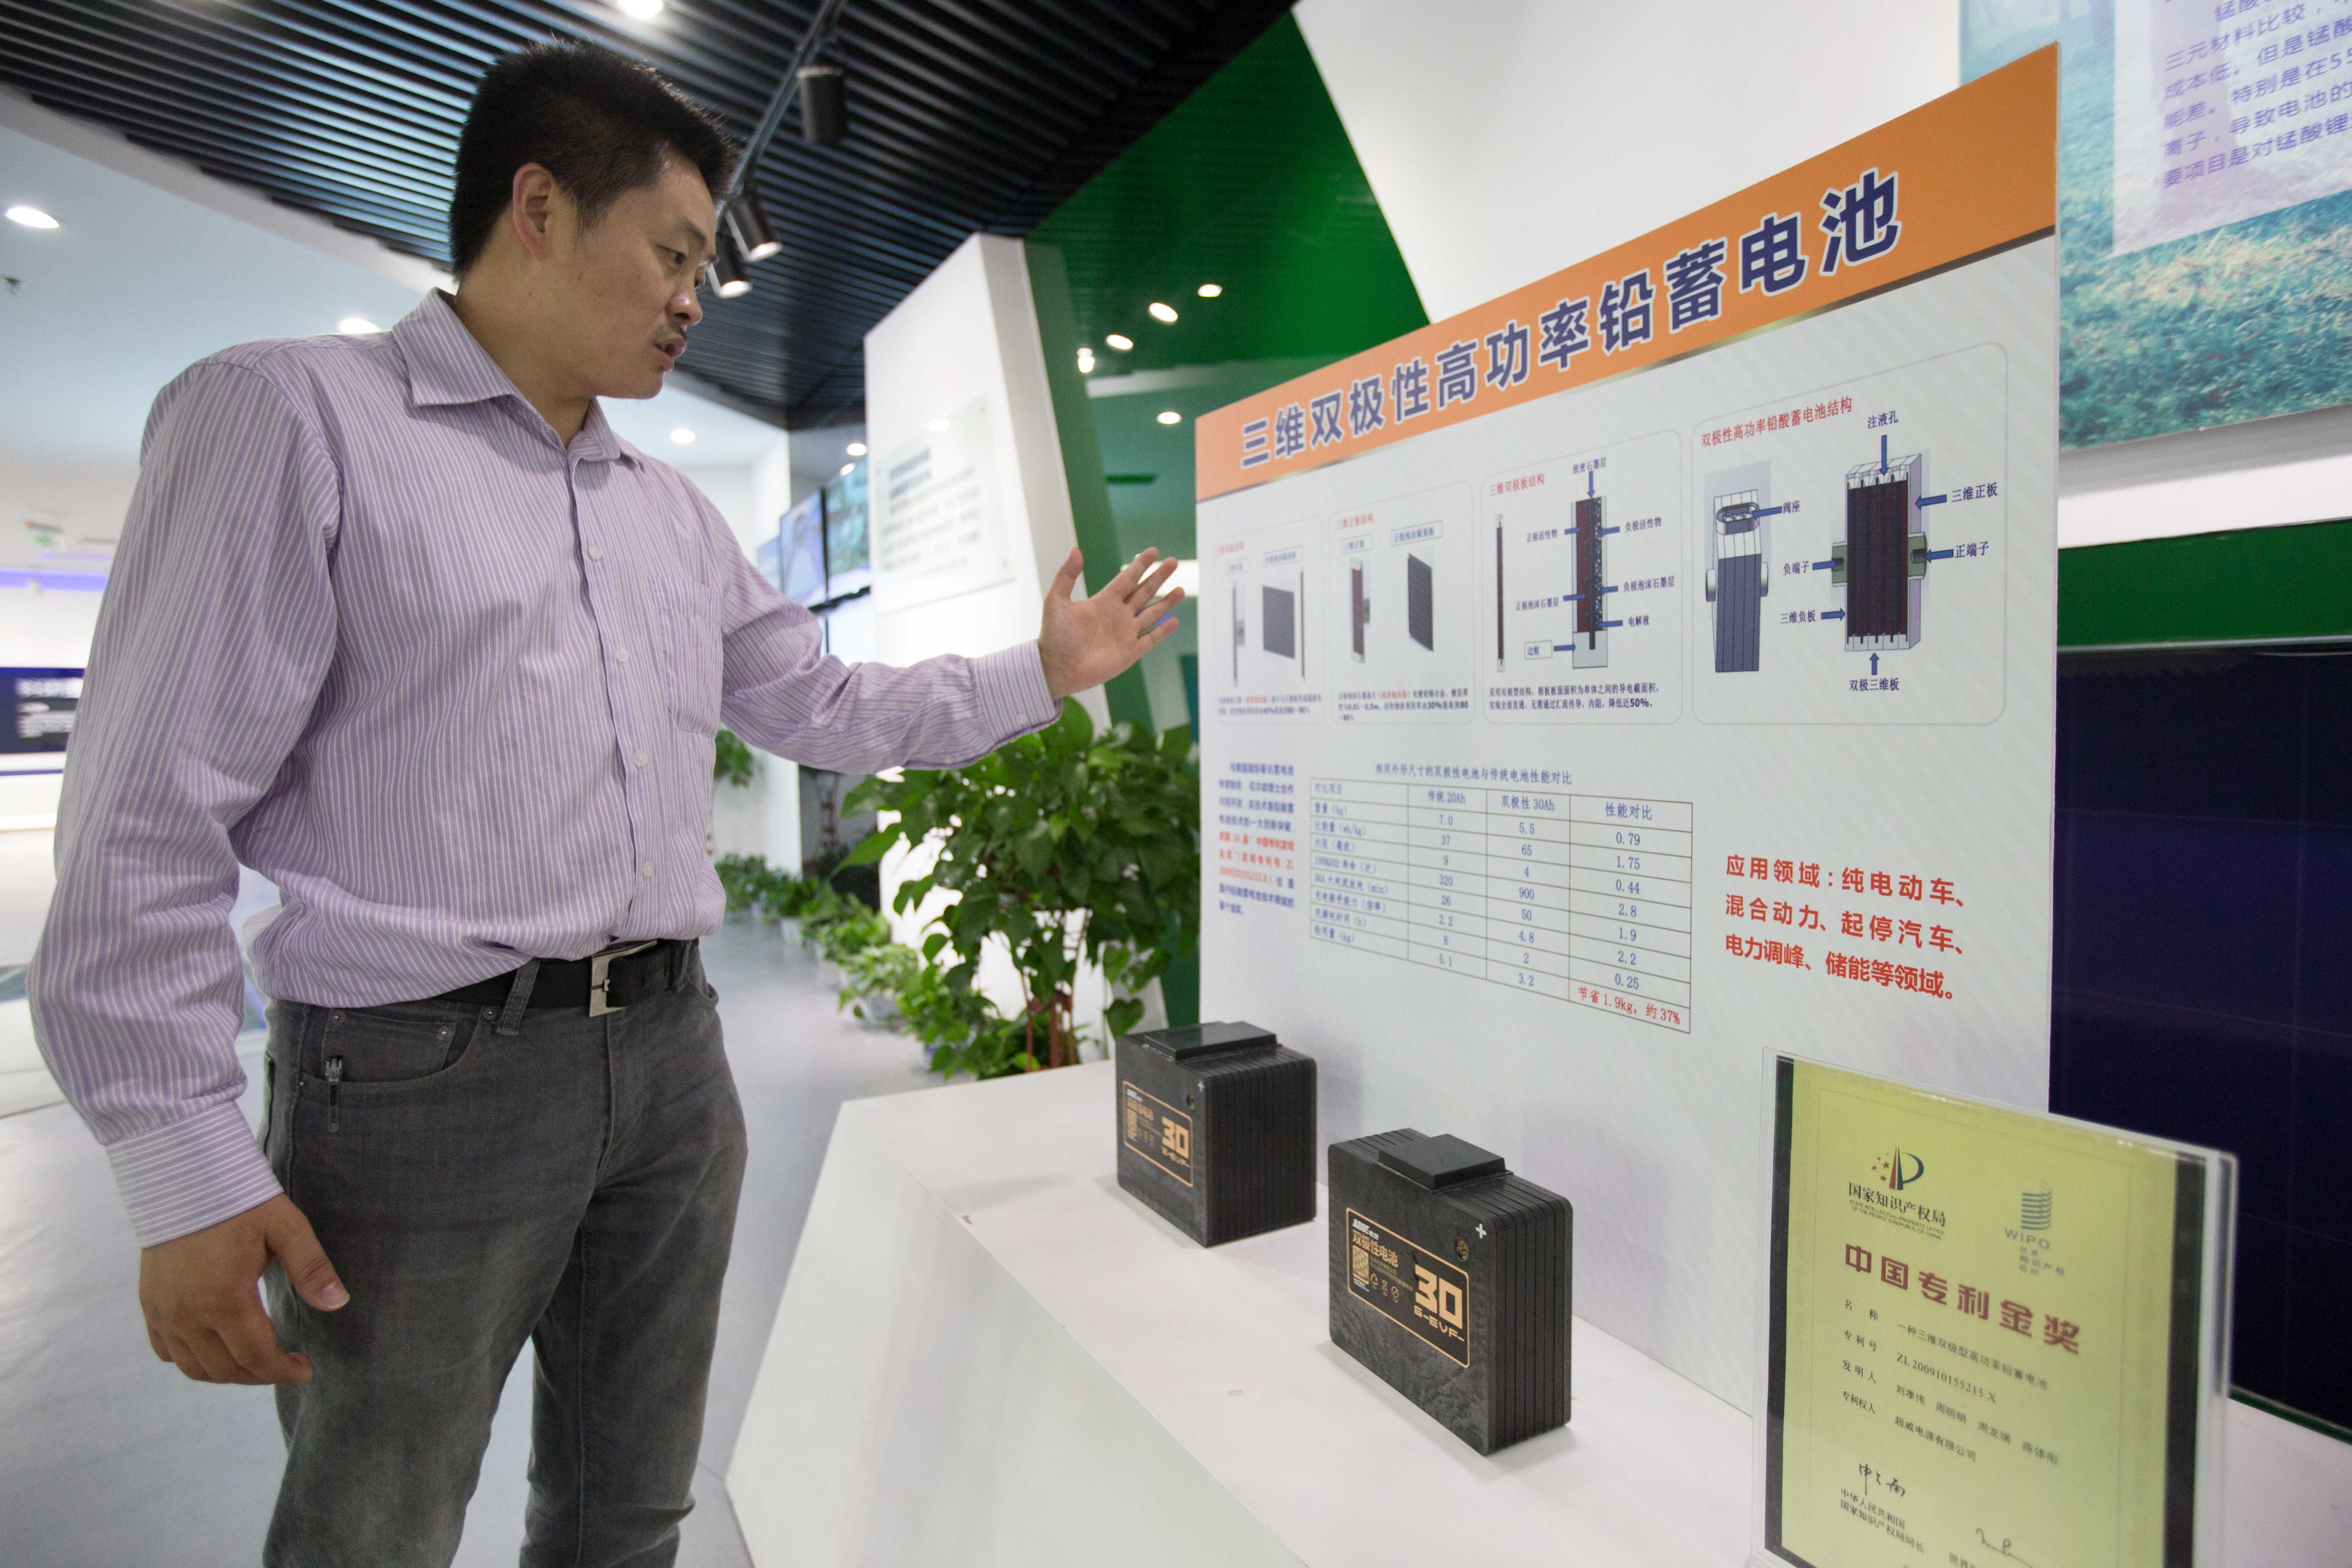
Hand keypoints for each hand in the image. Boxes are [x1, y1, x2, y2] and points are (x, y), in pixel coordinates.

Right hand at [138, 1194, 347, 1384]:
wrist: (182, 1177)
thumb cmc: (238, 1200)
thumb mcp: (285, 1227)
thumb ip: (311, 1268)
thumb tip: (338, 1303)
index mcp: (224, 1300)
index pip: (257, 1357)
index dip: (284, 1370)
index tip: (305, 1370)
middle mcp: (188, 1315)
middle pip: (227, 1369)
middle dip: (261, 1375)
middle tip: (287, 1365)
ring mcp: (163, 1313)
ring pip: (194, 1368)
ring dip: (227, 1373)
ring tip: (256, 1363)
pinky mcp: (149, 1304)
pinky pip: (165, 1351)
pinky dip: (191, 1361)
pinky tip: (215, 1350)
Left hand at [1037, 547, 1183, 700]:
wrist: (1056, 668)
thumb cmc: (1054, 636)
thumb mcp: (1056, 601)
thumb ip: (1066, 575)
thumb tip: (1075, 550)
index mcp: (1103, 601)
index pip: (1127, 578)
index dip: (1140, 565)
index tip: (1153, 551)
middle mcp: (1117, 615)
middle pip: (1144, 592)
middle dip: (1159, 577)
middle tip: (1173, 562)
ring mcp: (1125, 633)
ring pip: (1151, 613)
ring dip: (1166, 602)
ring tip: (1181, 589)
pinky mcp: (1130, 652)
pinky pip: (1151, 638)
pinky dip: (1163, 630)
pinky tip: (1174, 620)